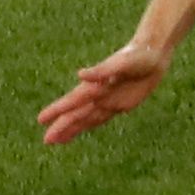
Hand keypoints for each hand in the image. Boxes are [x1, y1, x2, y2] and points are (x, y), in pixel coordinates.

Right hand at [38, 42, 169, 144]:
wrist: (154, 53)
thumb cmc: (138, 55)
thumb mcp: (122, 63)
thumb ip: (102, 70)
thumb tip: (81, 75)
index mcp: (96, 86)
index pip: (72, 102)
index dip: (57, 111)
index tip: (40, 120)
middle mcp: (99, 95)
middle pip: (76, 115)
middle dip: (61, 127)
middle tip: (46, 141)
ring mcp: (109, 100)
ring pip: (86, 119)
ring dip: (72, 129)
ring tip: (57, 140)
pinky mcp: (122, 104)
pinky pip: (101, 118)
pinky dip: (89, 125)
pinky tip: (81, 129)